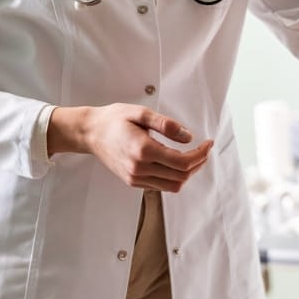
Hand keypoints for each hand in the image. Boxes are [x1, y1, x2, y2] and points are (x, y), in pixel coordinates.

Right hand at [50, 103, 212, 191]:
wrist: (90, 133)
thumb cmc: (114, 120)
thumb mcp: (141, 113)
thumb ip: (167, 125)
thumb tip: (189, 137)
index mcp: (144, 151)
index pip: (183, 162)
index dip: (201, 154)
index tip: (208, 143)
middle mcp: (140, 169)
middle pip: (182, 176)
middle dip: (198, 163)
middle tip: (205, 149)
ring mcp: (136, 178)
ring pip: (173, 185)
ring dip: (188, 173)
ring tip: (194, 156)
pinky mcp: (133, 181)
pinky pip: (161, 186)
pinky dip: (175, 176)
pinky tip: (177, 162)